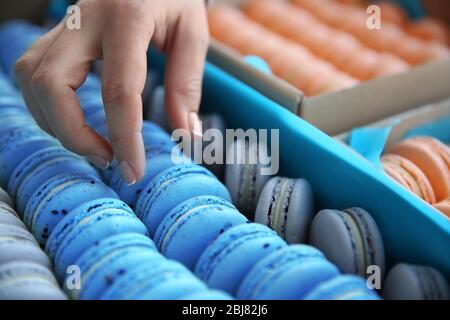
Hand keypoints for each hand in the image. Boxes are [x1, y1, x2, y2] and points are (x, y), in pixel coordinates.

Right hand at [14, 0, 208, 183]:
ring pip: (31, 78)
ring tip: (92, 144)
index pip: (118, 88)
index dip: (124, 137)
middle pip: (51, 83)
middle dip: (73, 134)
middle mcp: (84, 19)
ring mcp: (63, 24)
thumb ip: (186, 85)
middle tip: (107, 159)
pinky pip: (32, 73)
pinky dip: (47, 106)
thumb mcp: (192, 34)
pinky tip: (73, 120)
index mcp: (126, 18)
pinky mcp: (55, 34)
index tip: (133, 171)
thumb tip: (186, 136)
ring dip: (55, 123)